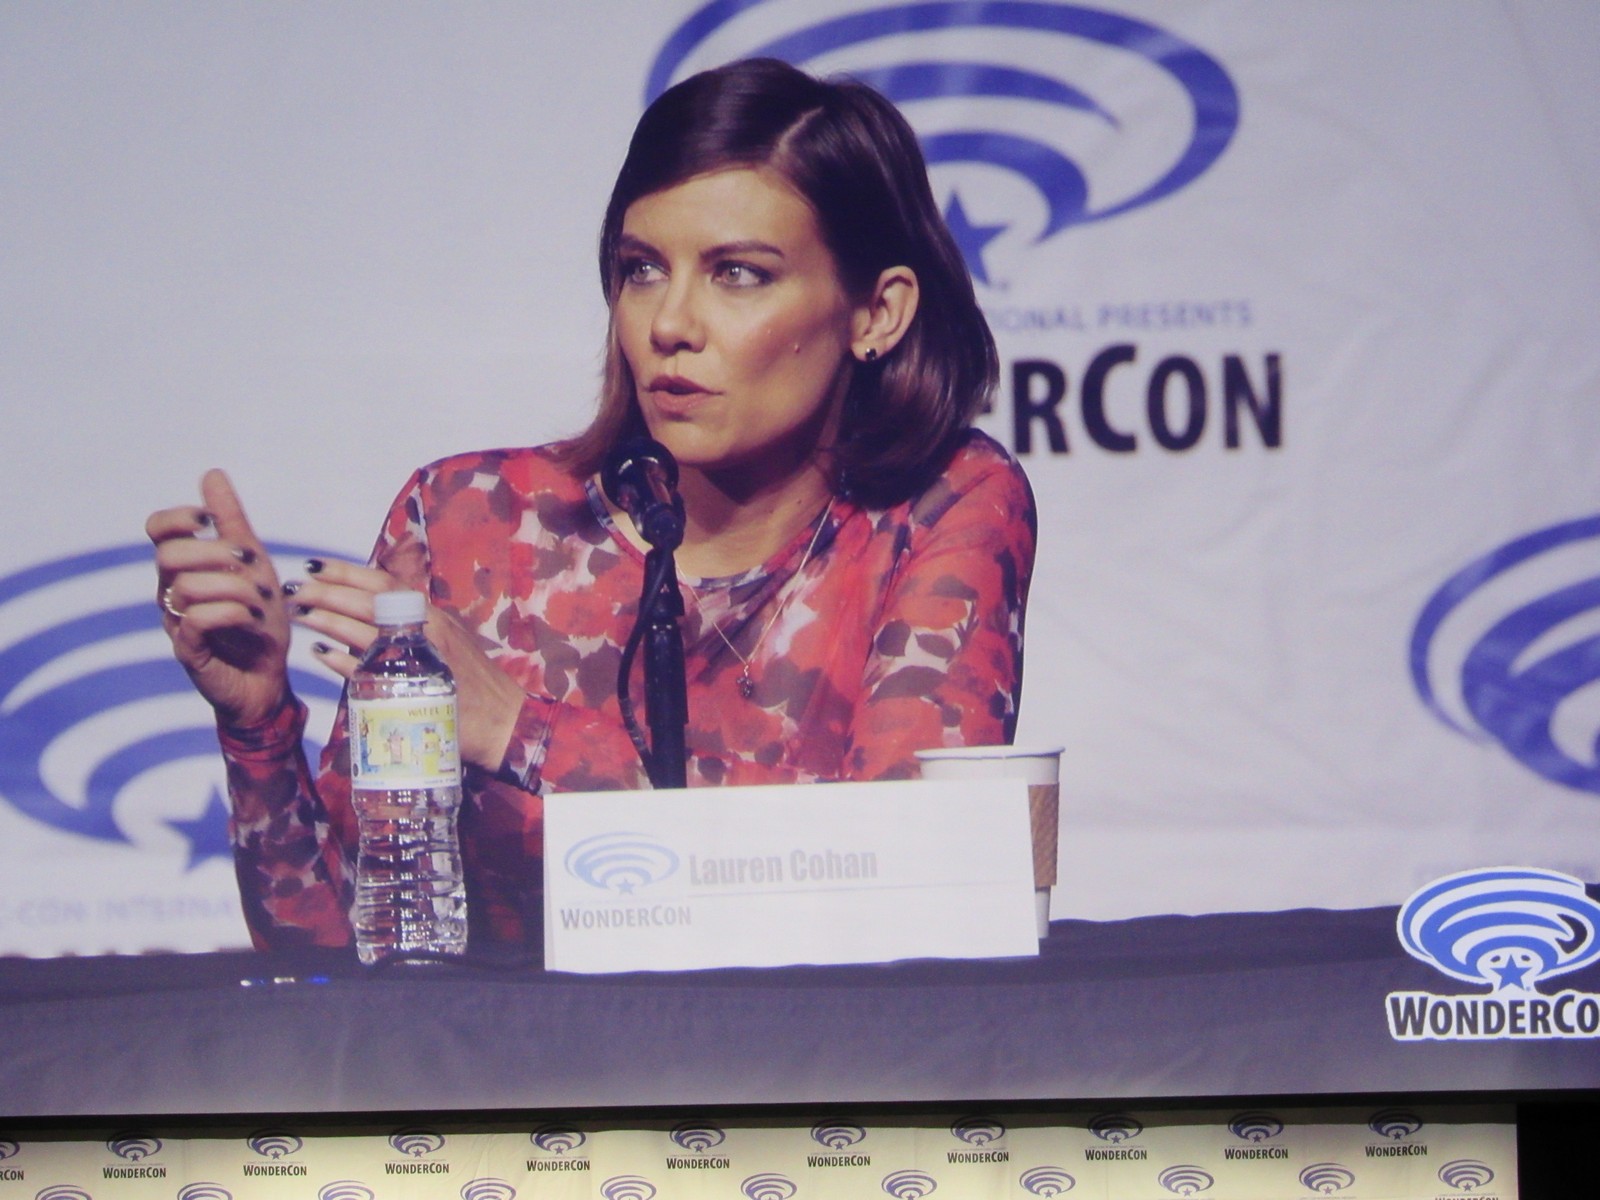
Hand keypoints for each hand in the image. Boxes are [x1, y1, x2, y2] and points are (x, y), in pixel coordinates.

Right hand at [146, 469, 291, 727]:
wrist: (268, 676)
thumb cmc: (257, 619)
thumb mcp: (253, 564)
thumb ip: (231, 521)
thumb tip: (211, 474)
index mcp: (184, 567)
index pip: (157, 529)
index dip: (180, 517)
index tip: (210, 520)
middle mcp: (171, 592)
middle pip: (170, 555)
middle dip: (218, 554)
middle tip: (253, 567)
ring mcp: (177, 623)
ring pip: (188, 586)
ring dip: (237, 587)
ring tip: (262, 601)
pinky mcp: (189, 652)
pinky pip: (197, 619)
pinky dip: (232, 611)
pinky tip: (252, 617)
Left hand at [284, 559, 525, 771]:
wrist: (504, 722)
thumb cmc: (475, 684)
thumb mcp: (448, 643)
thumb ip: (414, 628)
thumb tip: (370, 615)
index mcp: (433, 616)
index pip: (385, 583)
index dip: (347, 571)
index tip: (315, 565)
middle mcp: (425, 631)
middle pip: (368, 603)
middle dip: (327, 592)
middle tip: (294, 588)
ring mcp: (417, 660)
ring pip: (363, 632)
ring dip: (328, 620)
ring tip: (300, 613)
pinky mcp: (410, 691)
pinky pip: (367, 672)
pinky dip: (341, 661)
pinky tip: (319, 654)